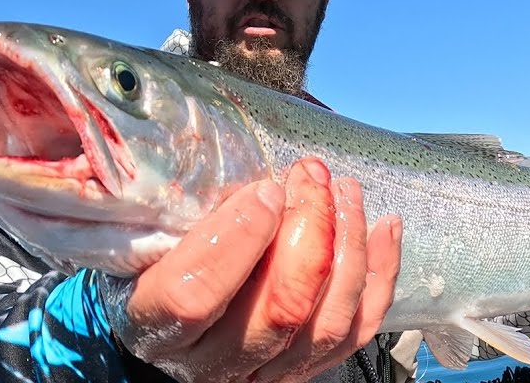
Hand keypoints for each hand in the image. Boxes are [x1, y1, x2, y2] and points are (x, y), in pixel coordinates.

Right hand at [100, 158, 403, 382]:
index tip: (265, 189)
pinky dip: (379, 276)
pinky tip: (384, 226)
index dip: (236, 240)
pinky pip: (356, 331)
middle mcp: (209, 362)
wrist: (169, 312)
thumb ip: (175, 211)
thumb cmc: (156, 259)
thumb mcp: (145, 235)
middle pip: (279, 311)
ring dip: (348, 248)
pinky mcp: (305, 369)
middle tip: (311, 175)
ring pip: (326, 324)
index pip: (193, 296)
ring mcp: (264, 371)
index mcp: (155, 325)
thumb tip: (236, 167)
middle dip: (310, 231)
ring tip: (345, 190)